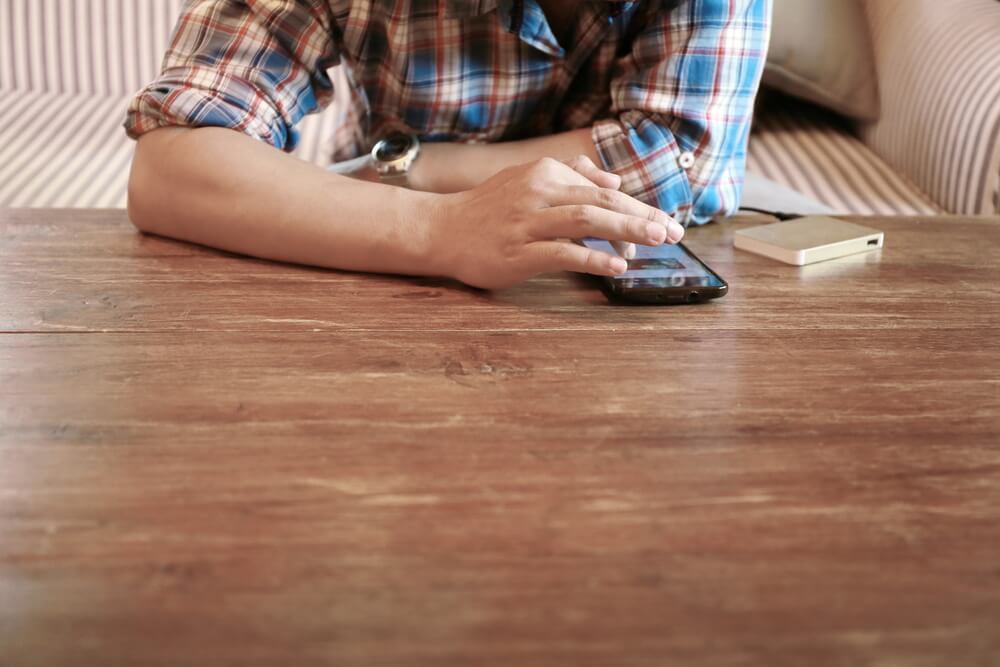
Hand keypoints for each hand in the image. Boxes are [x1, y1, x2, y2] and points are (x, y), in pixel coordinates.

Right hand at [428, 156, 684, 288]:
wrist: (442, 229)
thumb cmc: (489, 210)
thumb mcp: (527, 181)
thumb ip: (570, 177)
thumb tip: (613, 182)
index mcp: (545, 174)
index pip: (601, 191)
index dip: (638, 208)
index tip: (667, 222)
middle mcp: (538, 193)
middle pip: (601, 203)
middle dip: (642, 217)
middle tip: (674, 232)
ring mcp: (527, 223)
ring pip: (586, 221)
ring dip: (626, 231)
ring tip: (657, 242)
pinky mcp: (518, 252)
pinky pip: (563, 253)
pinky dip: (593, 258)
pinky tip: (617, 266)